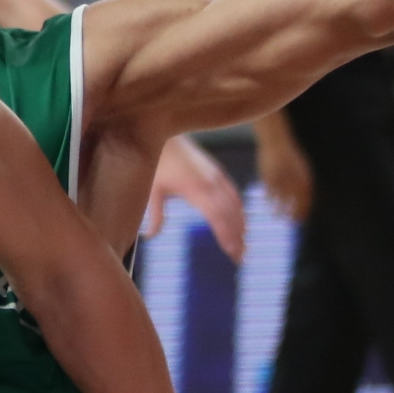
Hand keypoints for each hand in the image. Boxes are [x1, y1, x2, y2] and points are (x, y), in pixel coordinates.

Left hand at [145, 136, 246, 261]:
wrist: (166, 133)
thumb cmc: (158, 162)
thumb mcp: (153, 189)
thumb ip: (155, 214)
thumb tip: (150, 236)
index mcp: (196, 189)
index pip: (217, 217)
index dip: (226, 235)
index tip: (232, 252)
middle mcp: (211, 183)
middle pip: (230, 214)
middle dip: (237, 237)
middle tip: (241, 258)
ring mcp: (217, 176)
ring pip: (235, 204)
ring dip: (241, 225)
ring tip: (243, 245)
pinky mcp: (217, 172)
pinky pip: (233, 194)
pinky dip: (239, 210)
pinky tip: (240, 222)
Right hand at [255, 129, 312, 223]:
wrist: (277, 142)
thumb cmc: (289, 157)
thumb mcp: (300, 169)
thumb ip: (302, 185)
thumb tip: (303, 203)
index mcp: (305, 178)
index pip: (306, 201)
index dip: (303, 212)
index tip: (300, 220)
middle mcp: (295, 181)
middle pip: (295, 204)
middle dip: (292, 215)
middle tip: (289, 221)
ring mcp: (282, 181)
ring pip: (281, 202)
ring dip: (279, 211)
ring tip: (277, 217)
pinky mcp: (270, 179)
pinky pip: (270, 195)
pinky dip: (269, 202)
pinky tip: (268, 205)